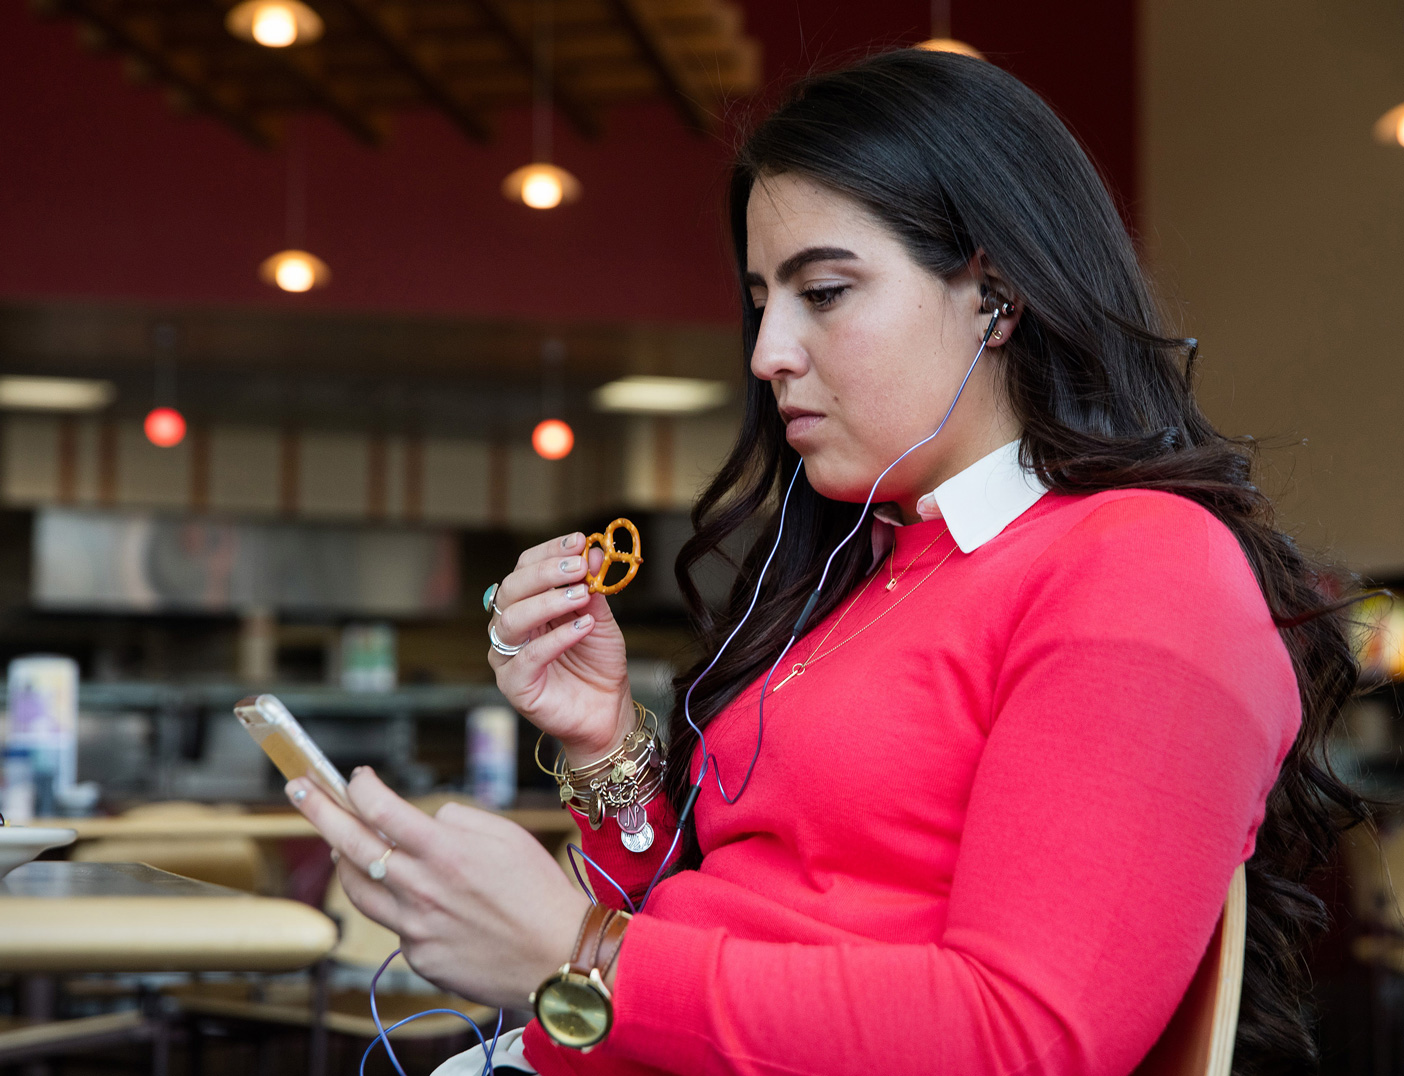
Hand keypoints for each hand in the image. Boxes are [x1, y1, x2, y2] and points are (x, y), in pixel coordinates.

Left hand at [287, 768, 590, 1008]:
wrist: (558, 956)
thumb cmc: (539, 891)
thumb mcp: (506, 835)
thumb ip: (456, 819)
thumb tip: (423, 820)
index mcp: (445, 851)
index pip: (380, 809)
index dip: (360, 786)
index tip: (357, 776)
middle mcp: (422, 888)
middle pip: (349, 844)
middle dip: (318, 810)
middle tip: (298, 789)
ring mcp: (415, 927)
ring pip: (358, 889)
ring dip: (343, 861)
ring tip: (340, 844)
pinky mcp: (419, 956)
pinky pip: (395, 924)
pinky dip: (399, 904)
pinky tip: (422, 900)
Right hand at [488, 532, 633, 762]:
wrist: (608, 711)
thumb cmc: (599, 664)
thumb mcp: (601, 619)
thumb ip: (593, 588)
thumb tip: (594, 552)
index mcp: (527, 605)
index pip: (525, 568)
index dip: (549, 552)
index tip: (579, 541)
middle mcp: (510, 628)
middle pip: (512, 589)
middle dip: (546, 573)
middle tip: (580, 568)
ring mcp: (507, 657)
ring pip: (512, 620)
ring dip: (548, 601)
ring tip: (582, 595)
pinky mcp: (514, 685)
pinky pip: (528, 656)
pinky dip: (556, 637)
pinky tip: (582, 626)